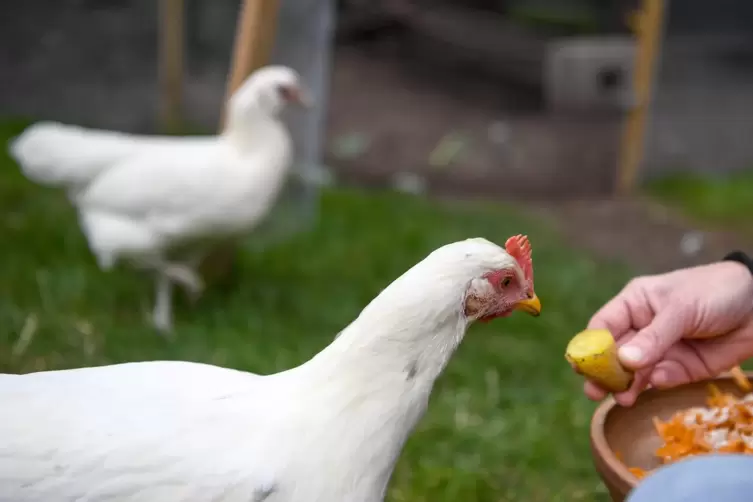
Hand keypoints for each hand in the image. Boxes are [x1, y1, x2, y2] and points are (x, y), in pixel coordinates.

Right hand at [581, 261, 752, 405]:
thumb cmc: (715, 292)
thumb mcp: (681, 309)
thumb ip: (654, 337)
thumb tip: (625, 361)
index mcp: (635, 303)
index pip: (603, 325)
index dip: (590, 345)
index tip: (581, 365)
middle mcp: (642, 328)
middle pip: (614, 354)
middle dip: (604, 372)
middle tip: (593, 391)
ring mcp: (661, 349)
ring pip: (634, 372)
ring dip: (626, 385)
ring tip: (621, 398)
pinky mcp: (681, 368)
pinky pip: (661, 380)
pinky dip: (655, 384)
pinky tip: (655, 383)